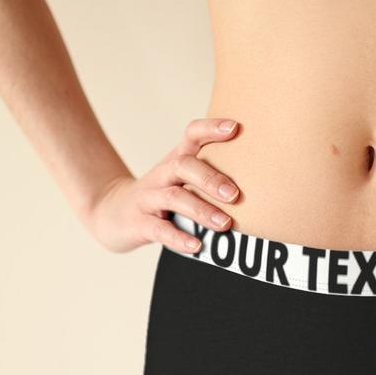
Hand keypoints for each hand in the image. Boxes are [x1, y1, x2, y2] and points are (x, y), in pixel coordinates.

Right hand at [86, 118, 240, 253]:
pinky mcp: (140, 223)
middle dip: (210, 179)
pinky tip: (197, 246)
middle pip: (184, 166)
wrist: (113, 212)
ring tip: (224, 224)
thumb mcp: (183, 179)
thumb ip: (213, 175)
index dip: (211, 129)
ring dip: (201, 210)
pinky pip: (159, 230)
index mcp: (177, 160)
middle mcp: (163, 174)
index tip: (235, 128)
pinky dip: (179, 238)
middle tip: (235, 195)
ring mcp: (149, 198)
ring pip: (173, 198)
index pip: (192, 135)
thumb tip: (262, 182)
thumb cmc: (164, 195)